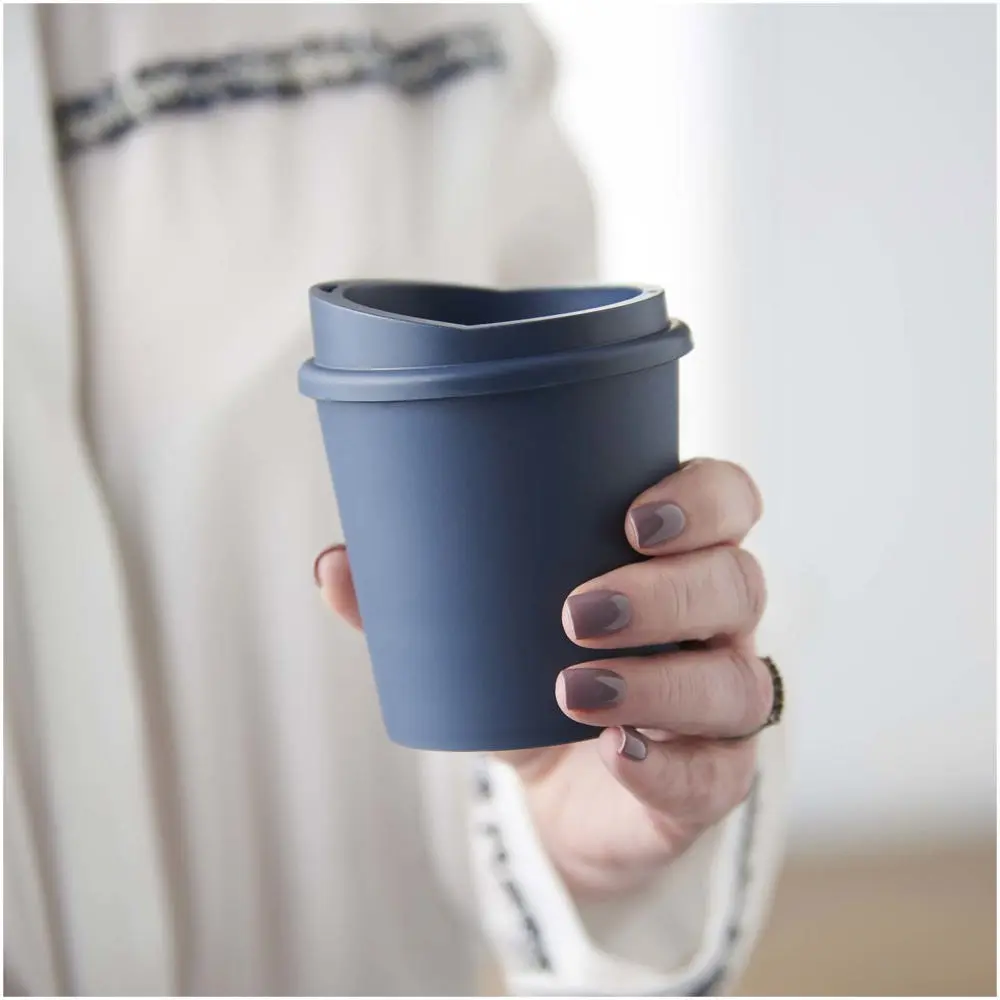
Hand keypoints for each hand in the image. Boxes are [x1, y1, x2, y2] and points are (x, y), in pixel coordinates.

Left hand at [315, 459, 773, 898]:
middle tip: (575, 610)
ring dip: (659, 681)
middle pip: (736, 582)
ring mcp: (725, 699)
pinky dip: (667, 763)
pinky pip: (719, 771)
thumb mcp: (484, 636)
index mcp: (673, 557)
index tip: (632, 516)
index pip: (728, 500)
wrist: (565, 793)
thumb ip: (417, 598)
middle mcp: (717, 622)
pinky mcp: (716, 777)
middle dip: (665, 591)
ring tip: (573, 689)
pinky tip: (617, 753)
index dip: (701, 498)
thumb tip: (333, 562)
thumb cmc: (535, 679)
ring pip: (737, 679)